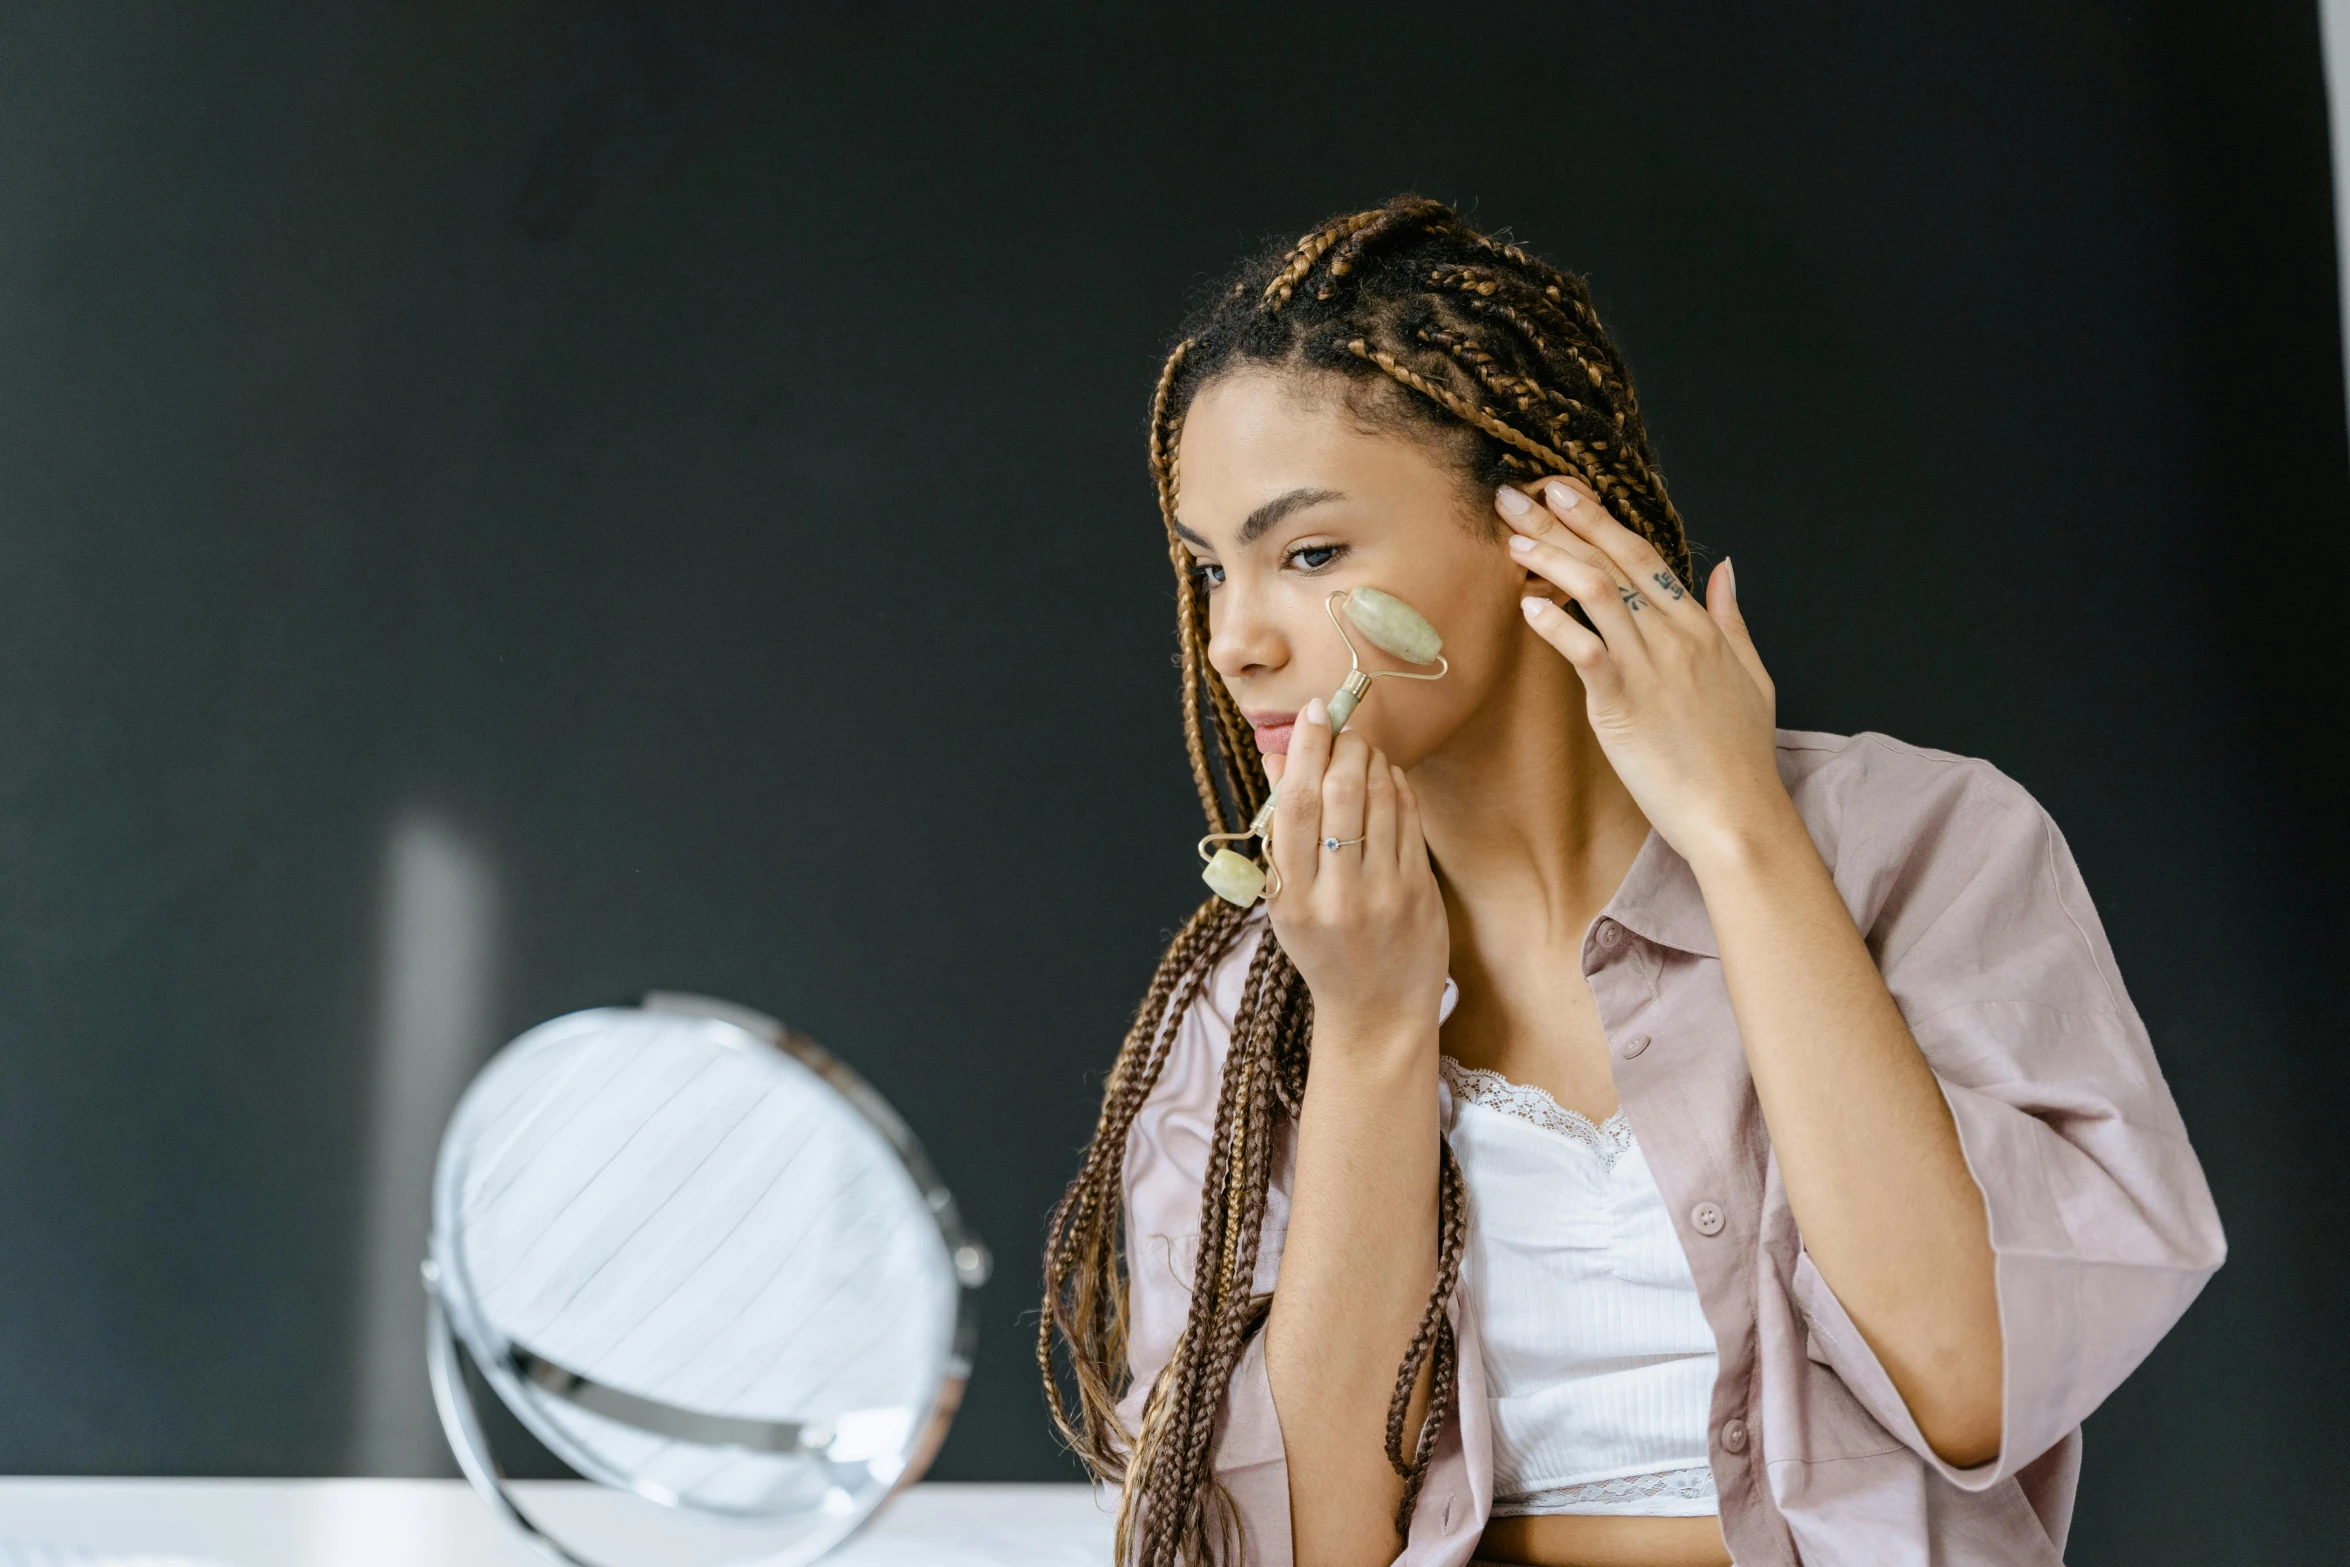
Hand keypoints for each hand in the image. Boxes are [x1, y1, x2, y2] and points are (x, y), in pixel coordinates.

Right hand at [1262, 699, 1449, 1047]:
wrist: (1375, 1013)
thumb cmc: (1324, 950)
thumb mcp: (1288, 900)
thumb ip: (1282, 830)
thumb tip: (1280, 756)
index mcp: (1291, 897)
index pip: (1294, 805)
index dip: (1305, 750)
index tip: (1313, 714)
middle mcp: (1335, 895)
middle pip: (1339, 794)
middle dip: (1343, 748)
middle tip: (1343, 730)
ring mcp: (1381, 894)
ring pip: (1380, 800)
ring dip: (1373, 761)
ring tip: (1364, 751)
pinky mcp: (1418, 893)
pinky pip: (1409, 821)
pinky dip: (1398, 788)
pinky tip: (1389, 778)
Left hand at [1498, 477, 1790, 870]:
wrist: (1738, 815)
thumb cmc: (1741, 756)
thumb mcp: (1753, 676)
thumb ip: (1732, 619)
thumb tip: (1725, 570)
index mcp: (1701, 627)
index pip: (1643, 556)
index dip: (1599, 519)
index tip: (1562, 491)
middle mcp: (1675, 636)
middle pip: (1612, 562)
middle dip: (1562, 522)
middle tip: (1518, 493)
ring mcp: (1650, 667)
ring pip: (1596, 593)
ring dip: (1550, 559)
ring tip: (1511, 539)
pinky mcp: (1624, 704)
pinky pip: (1586, 651)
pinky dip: (1556, 625)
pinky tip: (1526, 604)